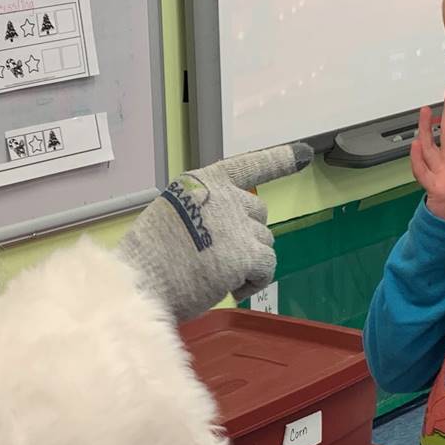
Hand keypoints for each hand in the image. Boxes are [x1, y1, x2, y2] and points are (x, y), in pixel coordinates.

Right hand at [116, 142, 312, 322]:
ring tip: (221, 278)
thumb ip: (204, 215)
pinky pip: (267, 266)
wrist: (139, 281)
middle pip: (258, 214)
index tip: (305, 153)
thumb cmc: (147, 261)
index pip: (249, 166)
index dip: (279, 160)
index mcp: (201, 182)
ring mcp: (235, 223)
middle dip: (247, 236)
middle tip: (222, 259)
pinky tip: (233, 290)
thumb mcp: (174, 218)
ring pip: (265, 242)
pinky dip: (255, 281)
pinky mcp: (244, 254)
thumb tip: (234, 239)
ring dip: (249, 261)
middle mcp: (223, 196)